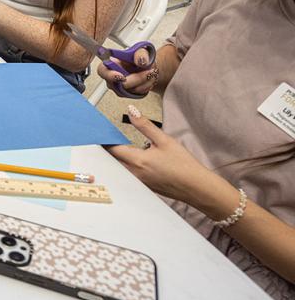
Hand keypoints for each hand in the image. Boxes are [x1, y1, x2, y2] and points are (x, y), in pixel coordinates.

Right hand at [96, 47, 156, 96]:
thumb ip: (140, 54)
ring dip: (145, 81)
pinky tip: (149, 78)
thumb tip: (141, 61)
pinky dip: (146, 86)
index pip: (102, 71)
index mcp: (109, 64)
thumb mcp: (141, 50)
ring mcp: (119, 88)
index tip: (122, 76)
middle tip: (149, 71)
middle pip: (120, 84)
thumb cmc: (139, 58)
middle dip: (137, 78)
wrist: (147, 67)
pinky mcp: (128, 94)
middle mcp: (111, 78)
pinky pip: (137, 93)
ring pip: (132, 89)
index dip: (110, 75)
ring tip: (151, 72)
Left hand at [109, 105, 229, 206]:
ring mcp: (138, 182)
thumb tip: (131, 112)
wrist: (197, 187)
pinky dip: (125, 165)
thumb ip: (145, 125)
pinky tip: (131, 159)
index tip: (101, 131)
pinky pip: (128, 175)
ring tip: (116, 146)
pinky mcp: (145, 186)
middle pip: (112, 159)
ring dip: (115, 158)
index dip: (105, 139)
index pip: (113, 149)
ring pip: (119, 168)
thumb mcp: (164, 140)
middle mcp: (134, 173)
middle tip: (105, 137)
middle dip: (107, 148)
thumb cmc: (184, 166)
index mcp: (137, 161)